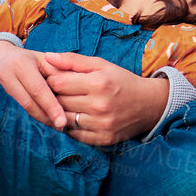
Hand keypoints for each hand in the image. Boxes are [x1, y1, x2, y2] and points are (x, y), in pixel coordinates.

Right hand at [0, 40, 68, 129]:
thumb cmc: (29, 57)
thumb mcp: (44, 58)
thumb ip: (59, 71)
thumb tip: (77, 88)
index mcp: (21, 64)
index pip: (38, 89)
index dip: (51, 106)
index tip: (63, 121)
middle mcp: (8, 75)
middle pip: (29, 103)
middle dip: (47, 117)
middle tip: (63, 127)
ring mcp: (2, 86)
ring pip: (25, 108)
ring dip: (43, 119)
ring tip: (59, 127)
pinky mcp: (2, 95)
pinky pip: (22, 108)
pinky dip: (37, 115)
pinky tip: (49, 121)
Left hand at [43, 52, 167, 145]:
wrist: (148, 104)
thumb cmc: (121, 81)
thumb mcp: (101, 65)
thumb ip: (73, 60)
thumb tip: (47, 56)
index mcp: (98, 83)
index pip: (58, 83)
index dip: (52, 80)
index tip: (54, 79)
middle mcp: (99, 105)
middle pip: (59, 102)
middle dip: (54, 96)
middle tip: (57, 92)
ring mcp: (101, 124)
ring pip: (64, 120)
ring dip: (60, 112)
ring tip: (65, 104)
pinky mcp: (103, 139)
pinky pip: (74, 135)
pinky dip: (70, 127)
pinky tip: (75, 117)